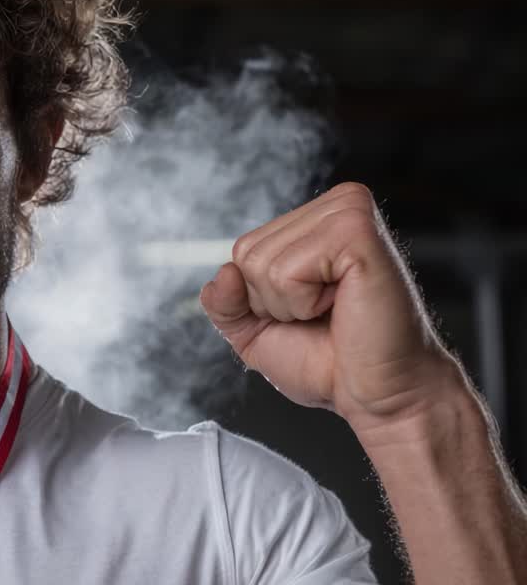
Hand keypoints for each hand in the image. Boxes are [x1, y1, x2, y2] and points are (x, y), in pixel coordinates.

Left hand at [199, 182, 456, 433]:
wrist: (379, 397)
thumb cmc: (329, 364)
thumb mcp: (255, 331)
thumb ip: (224, 303)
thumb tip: (224, 274)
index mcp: (316, 219)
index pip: (242, 249)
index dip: (260, 297)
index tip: (308, 313)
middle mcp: (337, 204)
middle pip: (247, 253)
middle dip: (273, 300)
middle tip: (324, 315)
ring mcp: (348, 212)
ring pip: (262, 263)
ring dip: (290, 303)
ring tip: (335, 311)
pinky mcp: (357, 232)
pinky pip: (286, 271)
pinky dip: (304, 302)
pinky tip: (343, 304)